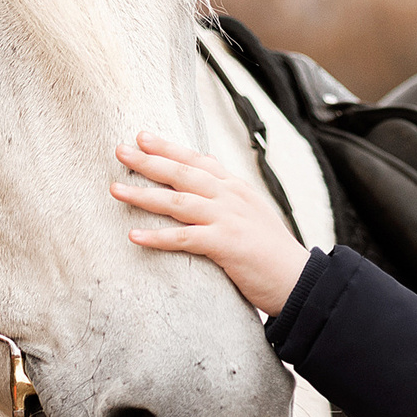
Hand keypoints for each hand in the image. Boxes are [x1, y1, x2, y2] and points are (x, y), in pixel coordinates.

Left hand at [112, 131, 310, 313]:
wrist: (301, 279)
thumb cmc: (273, 252)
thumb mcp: (253, 214)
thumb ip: (229, 198)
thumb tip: (207, 184)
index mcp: (236, 188)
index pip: (198, 160)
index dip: (169, 147)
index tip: (142, 136)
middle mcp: (230, 197)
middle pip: (182, 173)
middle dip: (148, 161)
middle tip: (120, 151)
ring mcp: (228, 219)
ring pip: (177, 201)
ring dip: (143, 195)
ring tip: (116, 189)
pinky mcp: (226, 244)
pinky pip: (184, 238)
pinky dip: (158, 237)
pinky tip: (134, 236)